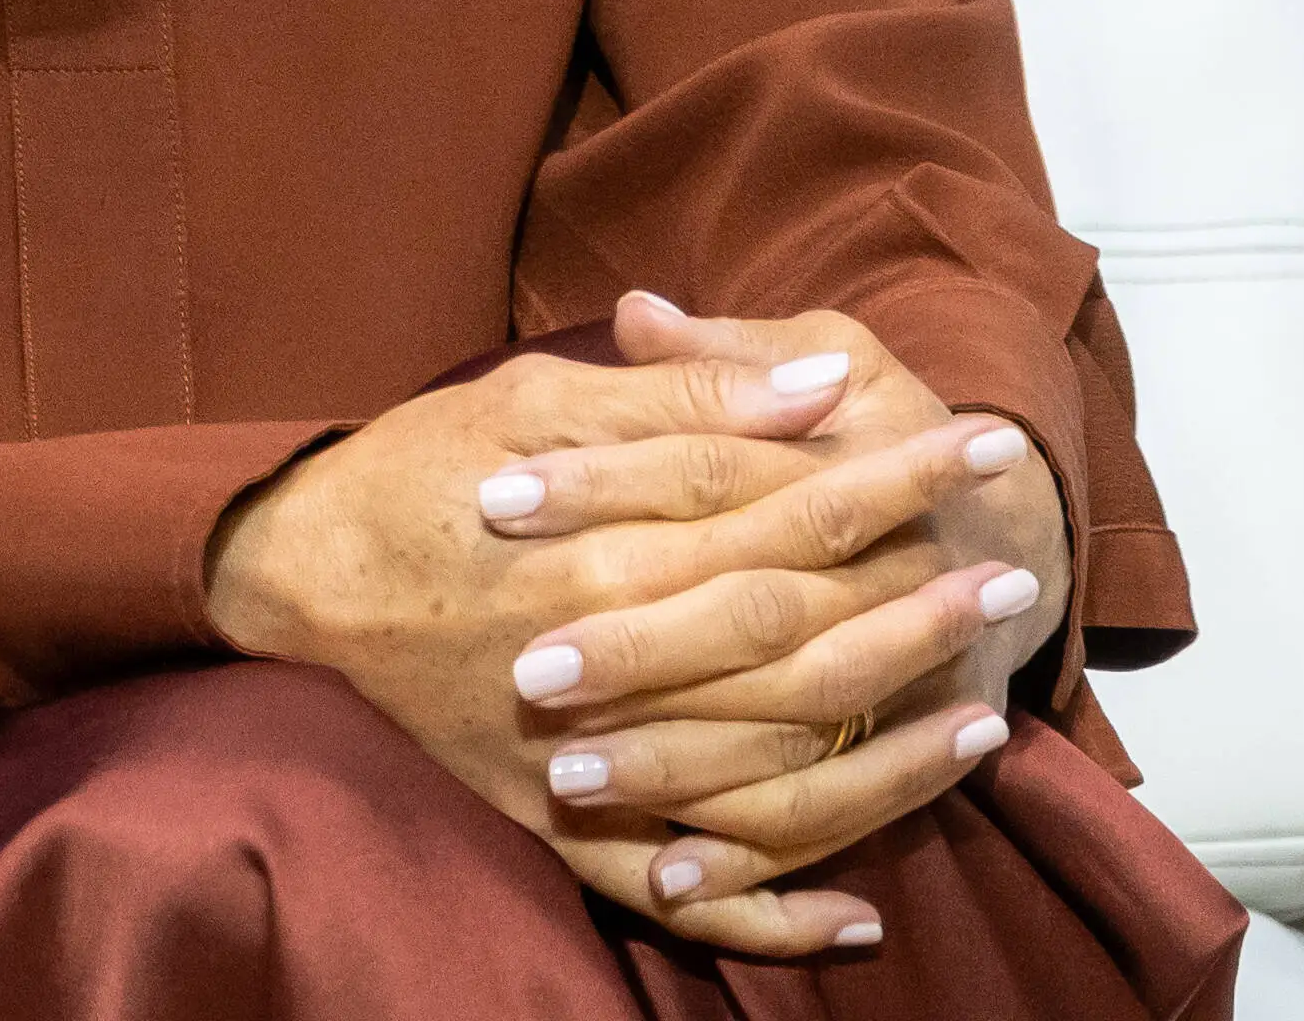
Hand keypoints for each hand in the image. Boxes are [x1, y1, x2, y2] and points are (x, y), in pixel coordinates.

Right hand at [202, 323, 1045, 964]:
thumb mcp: (536, 396)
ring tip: (983, 721)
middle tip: (1016, 577)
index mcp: (602, 539)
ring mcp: (584, 756)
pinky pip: (680, 891)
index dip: (889, 473)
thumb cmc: (414, 470)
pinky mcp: (555, 824)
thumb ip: (679, 398)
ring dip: (885, 755)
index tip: (980, 447)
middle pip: (792, 636)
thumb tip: (819, 386)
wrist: (287, 577)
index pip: (782, 503)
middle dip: (915, 604)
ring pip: (763, 774)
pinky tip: (857, 916)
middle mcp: (603, 654)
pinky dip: (770, 914)